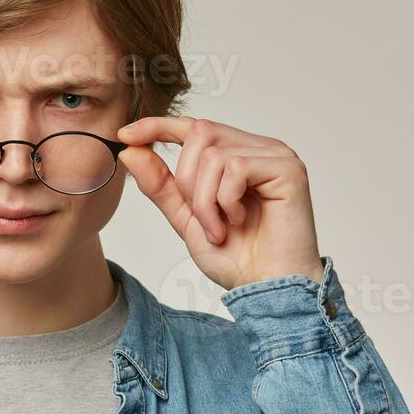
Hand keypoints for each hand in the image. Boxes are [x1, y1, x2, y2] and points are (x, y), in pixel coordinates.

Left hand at [116, 115, 323, 289]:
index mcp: (237, 155)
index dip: (158, 126)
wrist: (267, 288)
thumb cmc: (236, 258)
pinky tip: (239, 222)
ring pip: (215, 154)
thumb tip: (130, 150)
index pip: (194, 126)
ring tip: (220, 229)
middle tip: (202, 220)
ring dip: (205, 200)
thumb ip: (161, 185)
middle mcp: (258, 148)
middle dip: (187, 181)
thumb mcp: (185, 218)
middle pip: (200, 133)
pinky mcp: (288, 168)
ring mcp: (276, 155)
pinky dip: (225, 201)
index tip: (125, 135)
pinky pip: (236, 167)